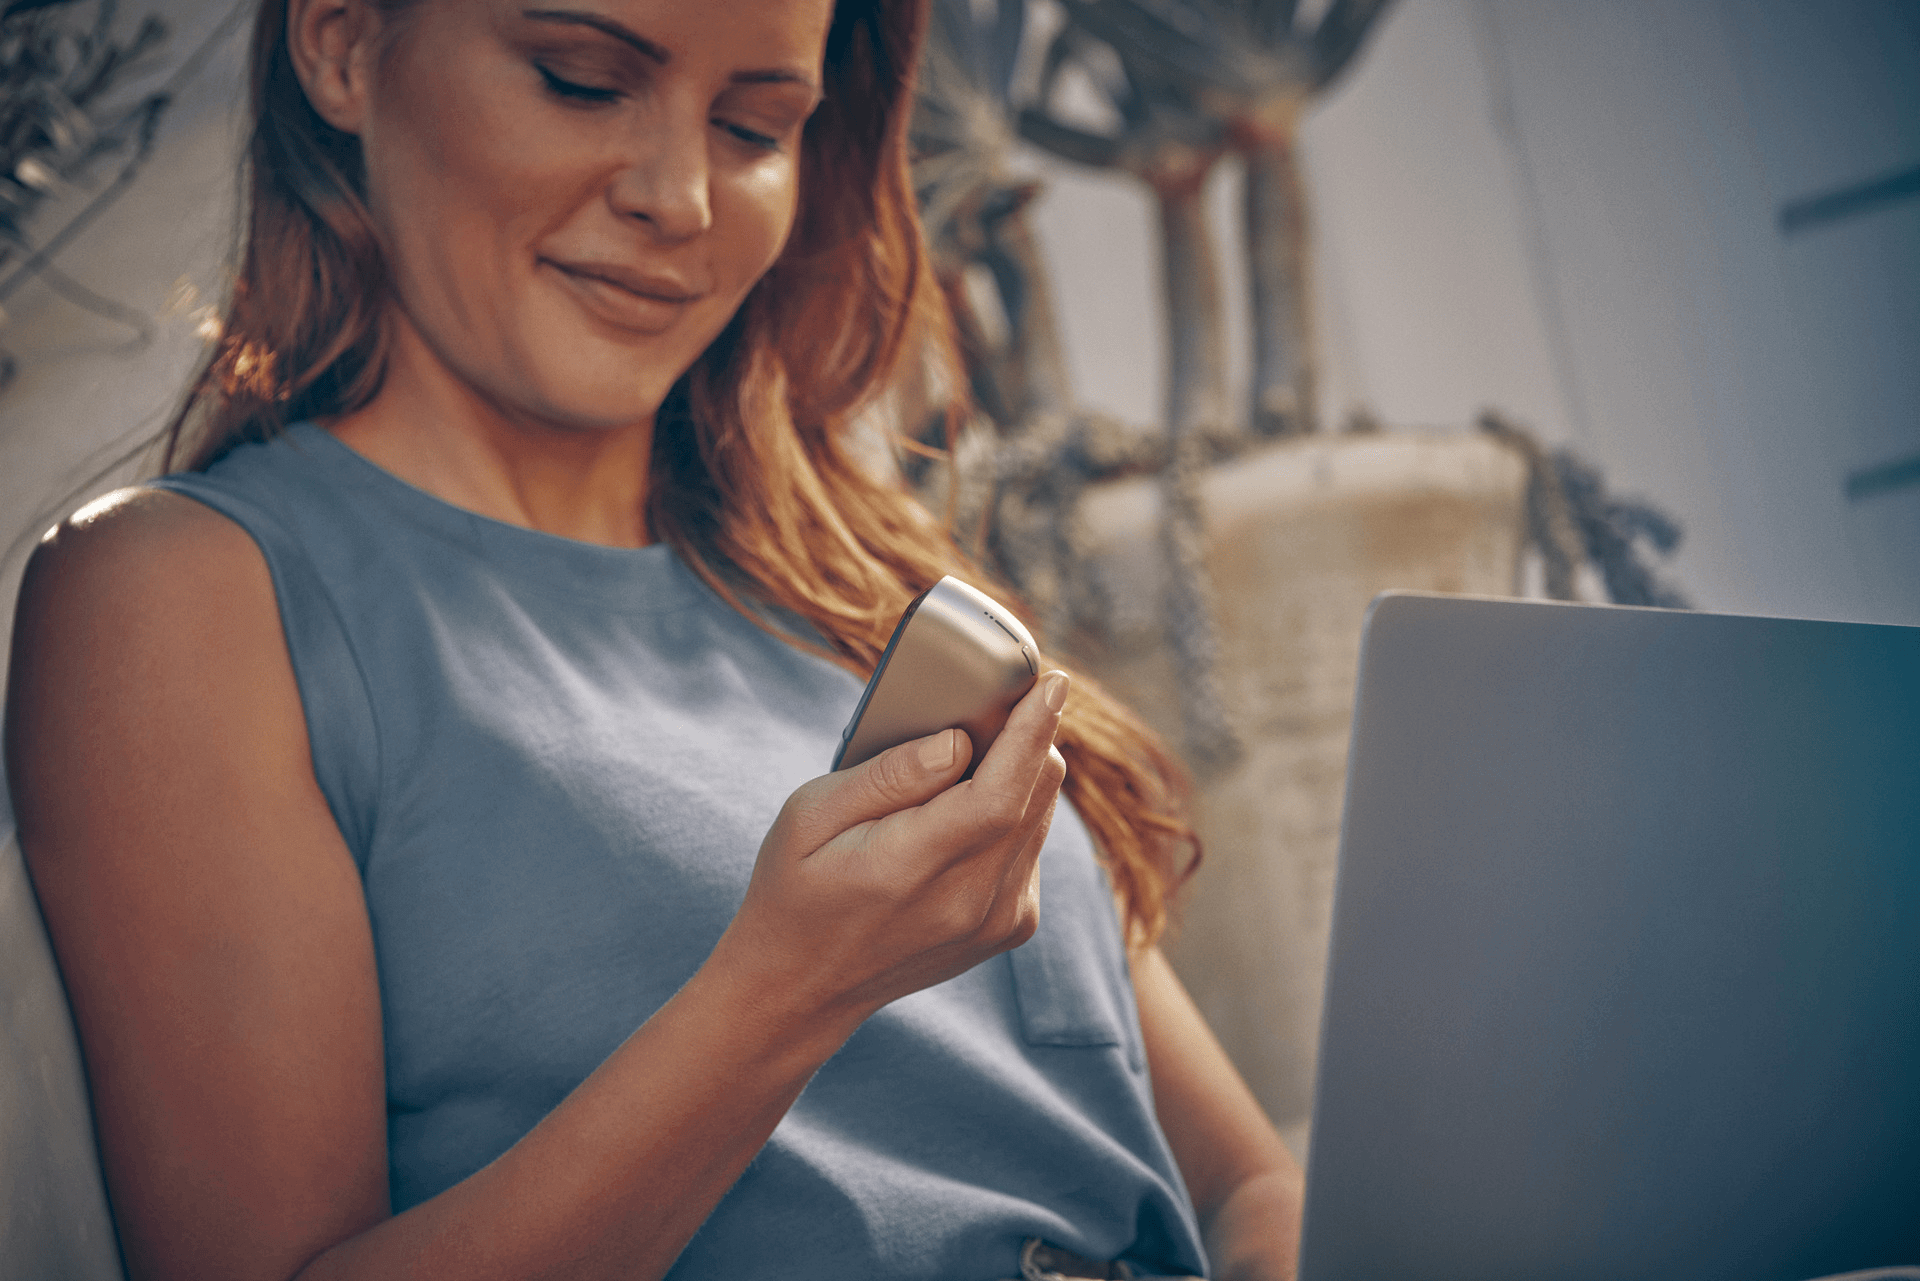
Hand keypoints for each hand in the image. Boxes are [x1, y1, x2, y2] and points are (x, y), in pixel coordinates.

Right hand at [712, 669, 1070, 1029]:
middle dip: (1029, 738)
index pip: (1000, 793)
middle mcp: (970, 901)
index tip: (1052, 683)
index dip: (1032, 733)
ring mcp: (997, 921)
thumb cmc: (796, 888)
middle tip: (1001, 701)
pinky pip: (1033, 848)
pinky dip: (1014, 815)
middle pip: (1034, 796)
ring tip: (972, 757)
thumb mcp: (810, 817)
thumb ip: (887, 776)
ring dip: (1020, 776)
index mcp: (913, 868)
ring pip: (1042, 818)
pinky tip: (968, 814)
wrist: (803, 988)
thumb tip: (957, 742)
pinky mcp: (1011, 928)